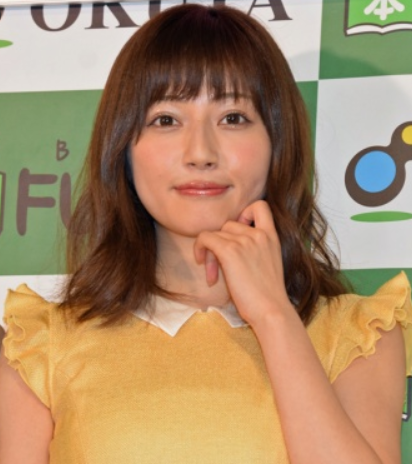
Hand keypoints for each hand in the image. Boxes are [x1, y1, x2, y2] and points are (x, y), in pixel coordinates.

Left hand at [194, 200, 293, 325]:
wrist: (271, 310)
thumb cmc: (267, 296)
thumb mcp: (267, 263)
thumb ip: (254, 249)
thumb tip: (225, 247)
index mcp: (271, 236)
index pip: (260, 206)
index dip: (244, 213)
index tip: (237, 232)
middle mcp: (258, 234)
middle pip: (228, 224)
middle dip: (220, 243)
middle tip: (219, 267)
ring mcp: (244, 240)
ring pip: (215, 234)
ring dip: (210, 252)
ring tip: (214, 275)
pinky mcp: (230, 250)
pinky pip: (205, 238)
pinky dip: (200, 248)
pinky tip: (202, 264)